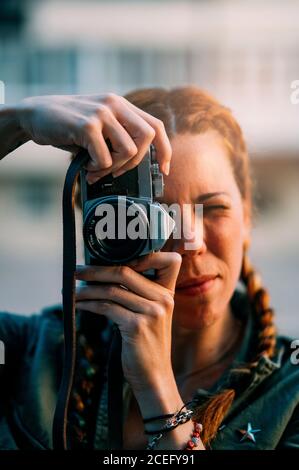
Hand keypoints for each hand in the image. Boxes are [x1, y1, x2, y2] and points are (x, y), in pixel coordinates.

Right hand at [15, 93, 171, 181]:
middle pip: (147, 137)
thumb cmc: (67, 126)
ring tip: (96, 169)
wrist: (34, 114)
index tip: (164, 169)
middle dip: (135, 162)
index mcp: (120, 105)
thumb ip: (116, 137)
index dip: (164, 150)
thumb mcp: (98, 126)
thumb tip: (133, 165)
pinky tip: (86, 166)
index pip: (155, 125)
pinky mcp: (87, 124)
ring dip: (113, 167)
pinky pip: (106, 157)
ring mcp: (101, 112)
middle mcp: (114, 104)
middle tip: (115, 170)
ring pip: (128, 150)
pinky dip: (98, 168)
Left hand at [75, 252, 181, 394]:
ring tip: (72, 290)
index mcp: (168, 293)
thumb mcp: (151, 316)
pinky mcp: (137, 326)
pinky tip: (78, 305)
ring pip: (112, 290)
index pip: (167, 260)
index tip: (112, 258)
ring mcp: (151, 312)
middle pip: (125, 271)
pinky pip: (106, 307)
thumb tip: (106, 274)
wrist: (154, 377)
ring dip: (87, 289)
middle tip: (76, 271)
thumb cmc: (147, 345)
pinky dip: (88, 304)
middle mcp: (163, 299)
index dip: (141, 254)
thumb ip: (139, 295)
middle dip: (96, 269)